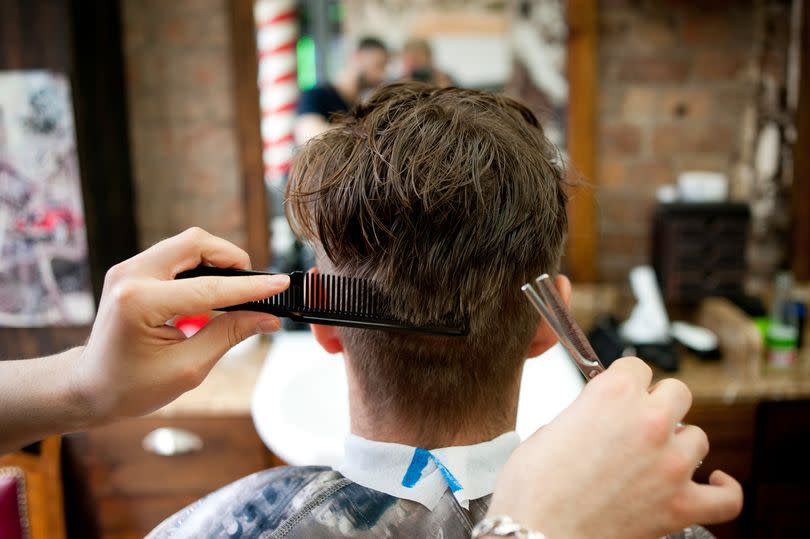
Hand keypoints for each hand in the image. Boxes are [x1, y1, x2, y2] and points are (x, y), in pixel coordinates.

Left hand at [69, 227, 288, 424]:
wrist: (89, 387)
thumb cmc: (131, 386)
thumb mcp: (188, 368)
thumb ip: (229, 335)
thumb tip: (267, 318)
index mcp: (141, 303)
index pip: (209, 287)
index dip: (250, 287)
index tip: (279, 285)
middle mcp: (131, 276)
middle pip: (196, 243)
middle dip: (231, 258)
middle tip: (253, 285)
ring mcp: (128, 269)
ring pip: (186, 243)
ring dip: (216, 260)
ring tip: (234, 290)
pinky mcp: (132, 270)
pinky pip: (175, 254)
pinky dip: (200, 266)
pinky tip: (211, 291)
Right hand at [487, 357, 742, 538]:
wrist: (538, 532)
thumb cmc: (533, 487)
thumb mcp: (549, 428)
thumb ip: (583, 414)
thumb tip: (597, 421)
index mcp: (612, 394)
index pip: (637, 367)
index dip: (625, 381)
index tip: (621, 391)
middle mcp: (648, 421)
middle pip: (677, 392)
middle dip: (657, 404)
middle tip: (637, 422)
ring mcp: (670, 464)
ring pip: (697, 437)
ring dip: (679, 444)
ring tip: (657, 457)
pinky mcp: (681, 505)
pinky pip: (726, 497)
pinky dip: (723, 489)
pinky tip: (711, 481)